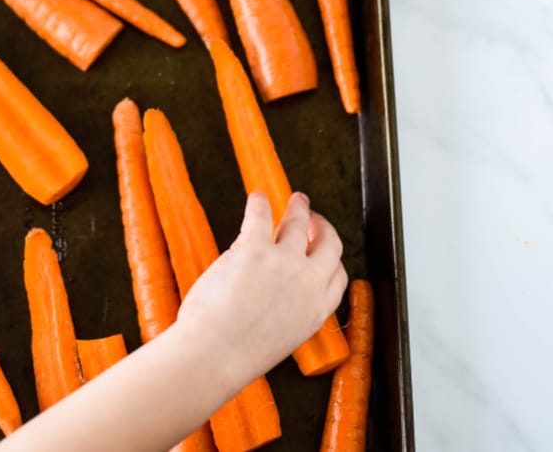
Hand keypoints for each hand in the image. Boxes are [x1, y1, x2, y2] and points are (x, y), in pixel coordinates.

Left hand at [175, 191, 346, 391]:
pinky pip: (261, 214)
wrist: (215, 355)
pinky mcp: (255, 247)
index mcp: (317, 310)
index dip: (330, 260)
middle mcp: (308, 281)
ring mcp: (284, 261)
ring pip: (298, 223)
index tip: (322, 250)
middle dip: (323, 227)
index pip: (337, 276)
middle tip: (314, 218)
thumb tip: (276, 291)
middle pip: (329, 243)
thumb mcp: (281, 338)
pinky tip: (257, 197)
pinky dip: (259, 202)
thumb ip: (288, 311)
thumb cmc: (237, 354)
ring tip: (296, 200)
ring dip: (299, 208)